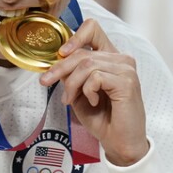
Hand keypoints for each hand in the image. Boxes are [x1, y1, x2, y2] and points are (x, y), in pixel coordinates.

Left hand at [39, 19, 148, 165]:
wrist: (120, 142)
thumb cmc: (103, 119)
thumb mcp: (80, 93)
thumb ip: (71, 75)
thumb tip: (56, 60)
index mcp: (111, 58)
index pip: (93, 29)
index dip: (74, 36)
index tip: (60, 53)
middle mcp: (121, 59)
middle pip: (83, 51)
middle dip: (60, 68)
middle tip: (46, 81)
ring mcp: (126, 69)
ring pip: (86, 64)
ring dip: (72, 84)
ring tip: (71, 99)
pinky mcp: (127, 82)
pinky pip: (95, 77)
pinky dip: (87, 91)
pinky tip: (93, 101)